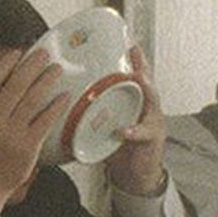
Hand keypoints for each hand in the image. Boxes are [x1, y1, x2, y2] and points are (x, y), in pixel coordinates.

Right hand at [0, 47, 64, 209]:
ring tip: (56, 69)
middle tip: (43, 54)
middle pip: (15, 85)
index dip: (5, 64)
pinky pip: (45, 121)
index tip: (16, 53)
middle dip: (32, 66)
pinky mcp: (28, 147)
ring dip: (46, 81)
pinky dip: (55, 106)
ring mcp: (11, 134)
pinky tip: (63, 95)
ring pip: (33, 100)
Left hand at [105, 45, 166, 196]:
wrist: (135, 174)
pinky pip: (144, 133)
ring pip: (152, 102)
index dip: (134, 59)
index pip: (135, 77)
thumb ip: (92, 111)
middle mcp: (147, 108)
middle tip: (135, 52)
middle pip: (147, 82)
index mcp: (135, 102)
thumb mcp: (105, 123)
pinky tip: (124, 130)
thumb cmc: (119, 146)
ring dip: (145, 89)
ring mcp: (153, 122)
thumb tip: (64, 100)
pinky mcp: (152, 140)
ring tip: (137, 78)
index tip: (128, 42)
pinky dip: (133, 131)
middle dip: (142, 66)